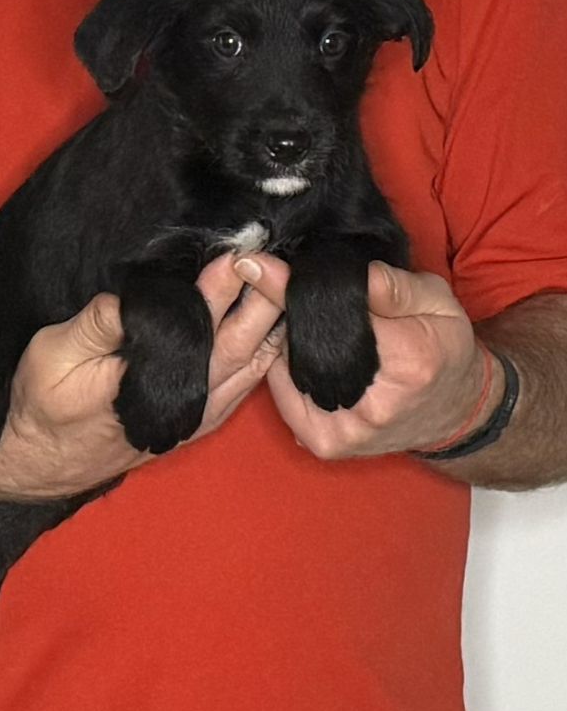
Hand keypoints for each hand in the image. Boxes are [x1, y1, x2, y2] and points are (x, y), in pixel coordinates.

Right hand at [0, 254, 281, 502]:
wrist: (44, 461)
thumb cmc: (45, 404)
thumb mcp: (55, 354)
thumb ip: (97, 324)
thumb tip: (133, 296)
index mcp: (156, 376)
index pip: (201, 322)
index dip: (221, 285)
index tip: (236, 251)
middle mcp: (190, 398)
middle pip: (244, 341)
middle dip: (260, 295)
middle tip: (264, 252)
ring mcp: (202, 412)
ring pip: (255, 364)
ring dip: (270, 321)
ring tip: (277, 278)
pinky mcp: (202, 418)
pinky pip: (249, 383)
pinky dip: (267, 352)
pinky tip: (271, 325)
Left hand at [234, 253, 500, 459]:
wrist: (454, 410)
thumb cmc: (444, 348)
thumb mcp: (437, 302)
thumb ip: (393, 285)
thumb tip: (347, 271)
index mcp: (408, 361)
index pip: (333, 317)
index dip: (290, 288)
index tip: (256, 265)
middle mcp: (373, 406)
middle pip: (301, 347)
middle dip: (287, 316)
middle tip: (287, 293)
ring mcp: (345, 432)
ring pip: (288, 373)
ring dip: (285, 346)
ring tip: (299, 325)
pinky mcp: (326, 445)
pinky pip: (285, 398)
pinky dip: (287, 373)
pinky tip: (302, 356)